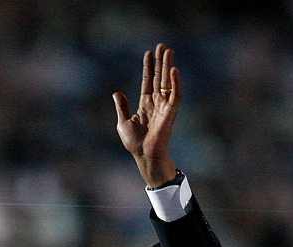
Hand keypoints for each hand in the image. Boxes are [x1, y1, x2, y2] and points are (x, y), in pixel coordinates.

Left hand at [113, 43, 180, 187]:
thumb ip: (122, 107)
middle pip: (159, 77)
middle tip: (162, 46)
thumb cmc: (134, 142)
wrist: (143, 154)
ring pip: (167, 82)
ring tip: (168, 51)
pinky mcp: (170, 112)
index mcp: (145, 104)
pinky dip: (175, 83)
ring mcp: (164, 106)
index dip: (148, 67)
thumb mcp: (123, 122)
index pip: (147, 81)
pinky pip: (175, 95)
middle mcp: (156, 103)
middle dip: (160, 62)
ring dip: (168, 67)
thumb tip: (117, 93)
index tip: (148, 53)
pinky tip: (174, 70)